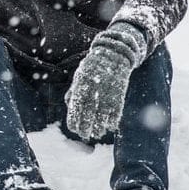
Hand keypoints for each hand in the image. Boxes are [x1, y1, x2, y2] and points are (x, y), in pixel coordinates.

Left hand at [65, 22, 147, 140]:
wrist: (114, 53)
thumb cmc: (94, 67)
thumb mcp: (80, 76)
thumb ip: (74, 90)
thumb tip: (68, 106)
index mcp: (82, 84)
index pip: (76, 106)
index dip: (74, 119)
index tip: (73, 129)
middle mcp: (94, 88)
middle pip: (88, 112)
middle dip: (86, 126)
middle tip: (84, 136)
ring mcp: (107, 90)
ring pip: (103, 113)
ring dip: (99, 126)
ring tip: (96, 134)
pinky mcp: (120, 91)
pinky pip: (117, 109)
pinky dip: (113, 119)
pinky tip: (110, 126)